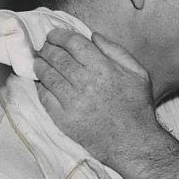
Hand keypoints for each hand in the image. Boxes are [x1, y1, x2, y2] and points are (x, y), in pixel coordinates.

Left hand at [34, 28, 159, 165]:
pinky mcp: (64, 118)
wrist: (133, 142)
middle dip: (47, 48)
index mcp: (103, 68)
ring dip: (40, 65)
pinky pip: (44, 96)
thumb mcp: (138, 74)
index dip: (59, 35)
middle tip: (45, 47)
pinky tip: (43, 82)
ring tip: (41, 62)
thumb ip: (116, 51)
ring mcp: (72, 102)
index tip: (54, 35)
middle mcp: (85, 83)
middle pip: (56, 56)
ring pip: (47, 75)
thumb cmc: (137, 107)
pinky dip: (41, 86)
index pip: (72, 43)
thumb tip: (94, 36)